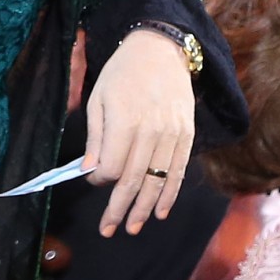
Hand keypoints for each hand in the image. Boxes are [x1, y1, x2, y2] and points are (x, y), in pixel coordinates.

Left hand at [84, 29, 195, 236]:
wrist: (162, 49)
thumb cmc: (122, 73)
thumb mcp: (98, 98)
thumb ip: (96, 136)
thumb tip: (92, 170)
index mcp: (125, 121)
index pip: (111, 167)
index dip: (99, 181)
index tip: (92, 180)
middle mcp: (151, 131)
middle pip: (133, 180)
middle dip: (119, 209)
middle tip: (108, 230)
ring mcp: (172, 134)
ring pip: (157, 181)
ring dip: (144, 209)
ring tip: (132, 228)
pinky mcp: (187, 135)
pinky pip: (178, 171)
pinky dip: (169, 194)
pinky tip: (160, 211)